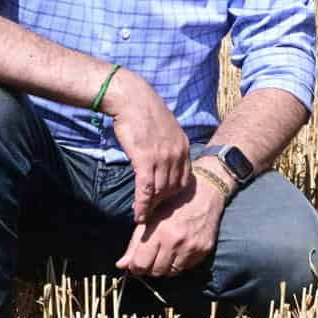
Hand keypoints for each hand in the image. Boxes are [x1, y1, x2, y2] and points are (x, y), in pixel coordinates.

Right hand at [107, 69, 190, 222]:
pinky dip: (142, 204)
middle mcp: (177, 154)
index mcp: (184, 147)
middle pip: (173, 189)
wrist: (132, 98)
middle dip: (163, 205)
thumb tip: (163, 161)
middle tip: (153, 216)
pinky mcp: (145, 159)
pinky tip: (138, 214)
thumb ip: (168, 147)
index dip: (175, 195)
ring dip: (151, 208)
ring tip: (144, 220)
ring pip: (160, 191)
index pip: (185, 180)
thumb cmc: (144, 113)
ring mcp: (163, 157)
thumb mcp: (165, 130)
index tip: (166, 205)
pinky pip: (146, 189)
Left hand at [116, 172, 224, 277]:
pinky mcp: (204, 249)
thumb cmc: (173, 203)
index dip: (135, 267)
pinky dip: (179, 263)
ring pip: (171, 273)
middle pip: (155, 271)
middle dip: (149, 268)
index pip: (140, 264)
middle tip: (150, 258)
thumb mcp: (151, 218)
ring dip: (165, 267)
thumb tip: (121, 265)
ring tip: (164, 254)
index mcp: (159, 231)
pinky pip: (186, 267)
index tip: (136, 263)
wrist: (205, 193)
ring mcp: (192, 247)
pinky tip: (178, 251)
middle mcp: (176, 241)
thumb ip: (135, 243)